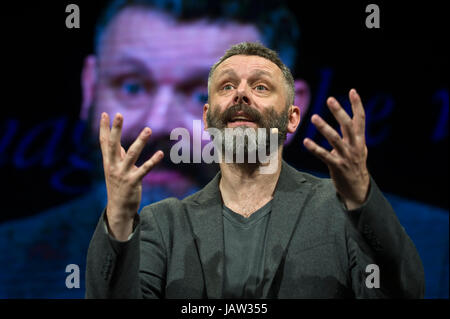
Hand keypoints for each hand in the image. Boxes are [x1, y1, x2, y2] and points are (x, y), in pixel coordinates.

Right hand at [99, 112, 163, 239]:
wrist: (118, 210)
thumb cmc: (118, 187)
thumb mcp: (114, 170)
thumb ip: (116, 157)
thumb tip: (119, 144)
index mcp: (108, 162)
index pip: (104, 142)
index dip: (104, 128)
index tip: (104, 114)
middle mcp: (113, 166)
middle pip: (113, 144)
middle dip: (116, 129)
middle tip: (119, 114)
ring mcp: (122, 174)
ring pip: (132, 154)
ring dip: (140, 141)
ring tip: (148, 129)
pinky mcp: (133, 182)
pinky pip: (144, 169)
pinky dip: (152, 161)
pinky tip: (160, 154)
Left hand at [303, 89, 369, 209]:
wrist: (358, 188)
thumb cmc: (355, 164)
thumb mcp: (358, 148)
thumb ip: (351, 134)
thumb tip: (346, 119)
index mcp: (359, 139)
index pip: (360, 119)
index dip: (357, 105)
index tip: (352, 91)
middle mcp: (355, 146)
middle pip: (347, 125)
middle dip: (339, 111)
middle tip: (330, 99)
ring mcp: (346, 156)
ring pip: (335, 139)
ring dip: (324, 127)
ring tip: (314, 117)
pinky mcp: (337, 166)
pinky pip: (324, 155)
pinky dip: (315, 148)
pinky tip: (306, 142)